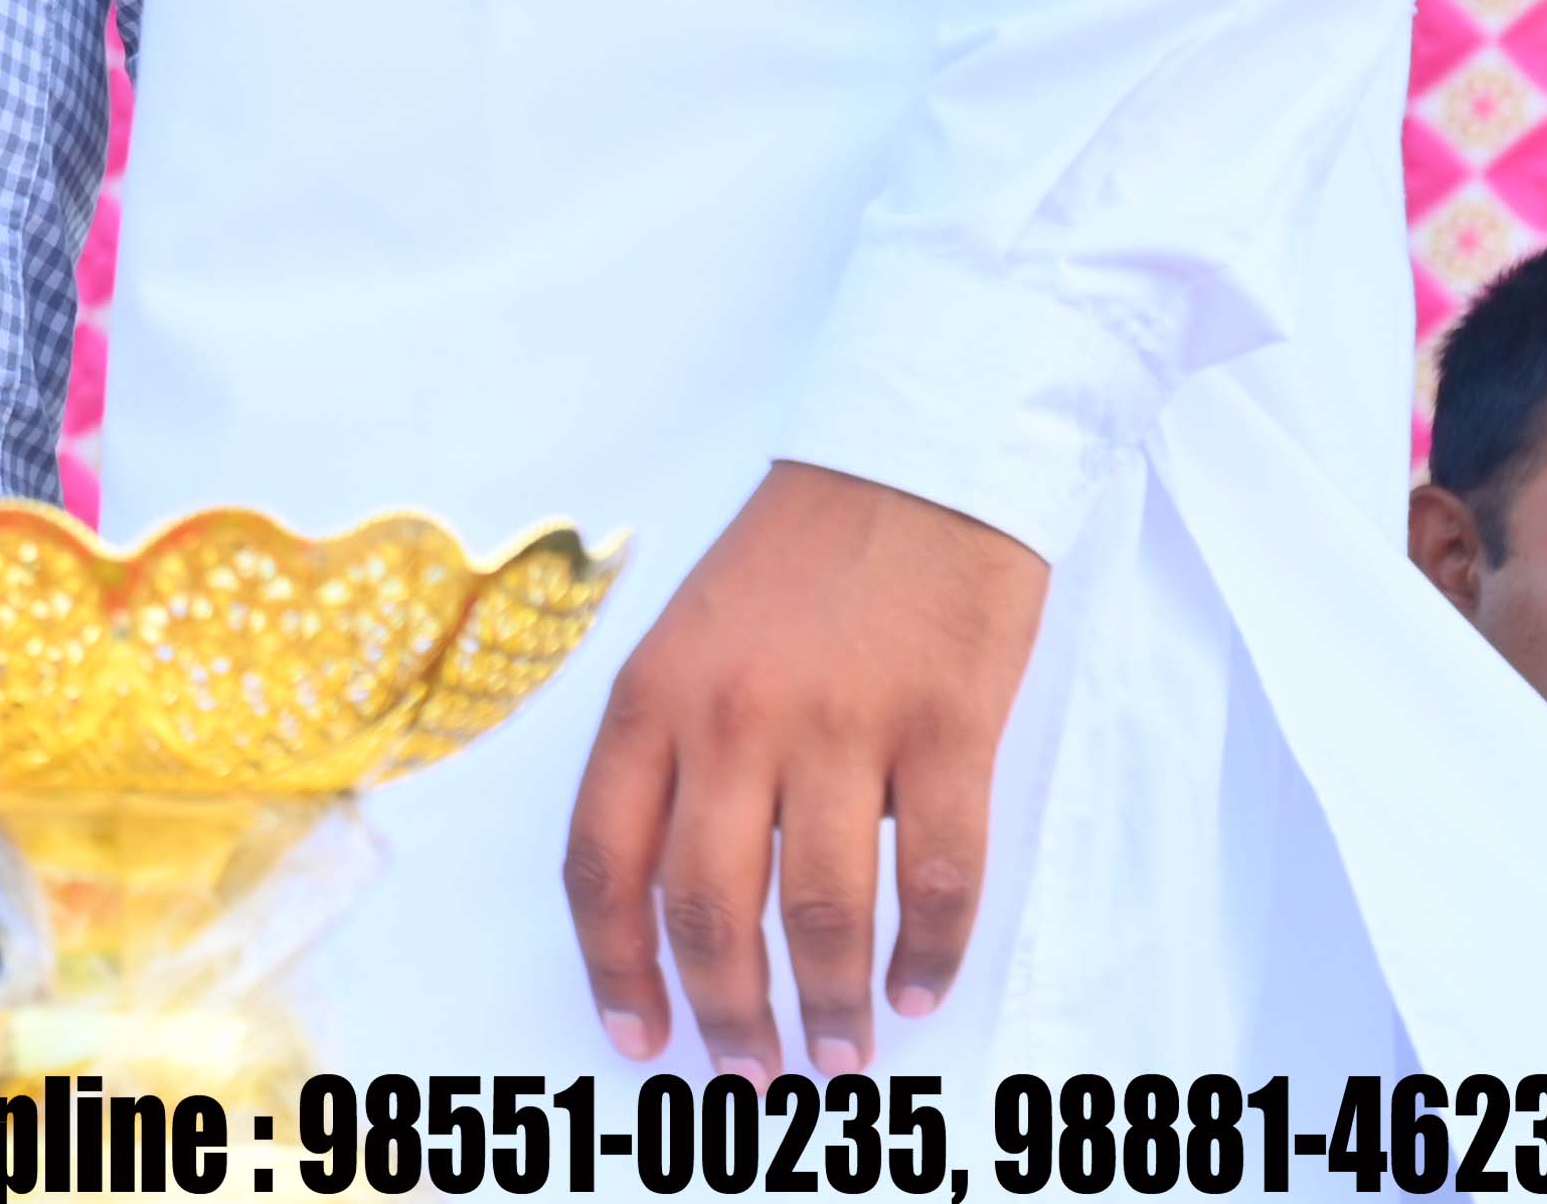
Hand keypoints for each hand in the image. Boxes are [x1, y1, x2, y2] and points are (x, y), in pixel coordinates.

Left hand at [563, 458, 1046, 1075]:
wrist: (914, 465)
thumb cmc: (797, 563)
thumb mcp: (689, 640)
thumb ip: (673, 753)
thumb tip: (675, 902)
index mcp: (650, 697)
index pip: (602, 859)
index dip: (613, 965)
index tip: (637, 1037)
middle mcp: (730, 718)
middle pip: (706, 906)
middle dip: (726, 1014)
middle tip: (749, 1080)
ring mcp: (839, 725)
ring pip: (819, 909)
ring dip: (828, 1005)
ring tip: (840, 1061)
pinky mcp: (944, 728)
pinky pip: (936, 873)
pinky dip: (930, 950)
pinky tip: (922, 991)